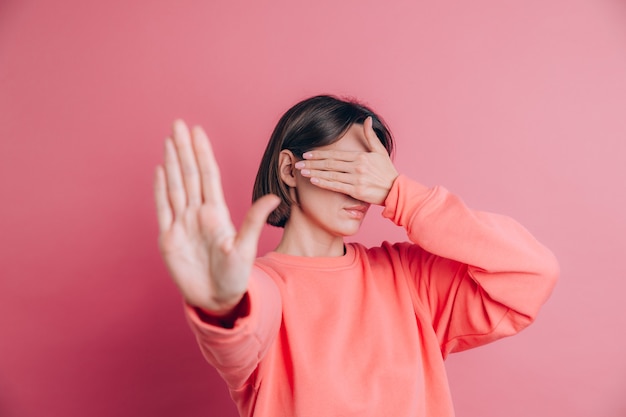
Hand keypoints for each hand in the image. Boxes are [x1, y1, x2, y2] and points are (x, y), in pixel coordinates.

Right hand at [154, 120, 279, 313]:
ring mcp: (182, 223)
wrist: (217, 299)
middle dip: (183, 149)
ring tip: (168, 140)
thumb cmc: (235, 276)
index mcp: (217, 213)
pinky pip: (163, 208)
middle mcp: (198, 213)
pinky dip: (160, 189)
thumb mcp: (245, 247)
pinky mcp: (168, 237)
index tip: (197, 131)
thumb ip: (254, 221)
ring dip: (172, 162)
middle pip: (189, 174)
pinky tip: (160, 170)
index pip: (208, 175)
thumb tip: (274, 198)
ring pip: (175, 186)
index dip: (202, 153)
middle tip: (178, 124)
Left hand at [295, 117, 398, 204]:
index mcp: (361, 156)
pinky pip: (337, 186)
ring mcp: (357, 179)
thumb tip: (367, 119)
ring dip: (314, 173)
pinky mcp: (357, 191)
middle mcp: (357, 166)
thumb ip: (371, 135)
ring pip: (331, 174)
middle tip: (298, 164)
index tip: (306, 154)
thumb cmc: (387, 171)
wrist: (396, 190)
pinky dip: (324, 183)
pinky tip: (314, 181)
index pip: (335, 154)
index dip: (319, 154)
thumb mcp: (380, 151)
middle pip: (330, 164)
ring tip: (302, 172)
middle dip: (312, 163)